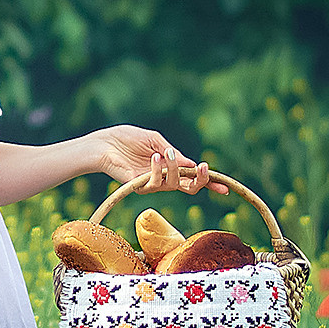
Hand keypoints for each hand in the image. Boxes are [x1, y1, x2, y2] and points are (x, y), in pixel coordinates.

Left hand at [88, 125, 226, 197]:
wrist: (103, 143)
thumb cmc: (127, 139)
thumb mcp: (155, 141)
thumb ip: (173, 152)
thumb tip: (192, 164)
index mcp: (169, 166)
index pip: (193, 178)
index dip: (209, 183)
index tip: (225, 188)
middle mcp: (163, 178)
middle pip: (190, 188)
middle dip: (201, 180)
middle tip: (204, 168)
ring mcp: (152, 184)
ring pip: (175, 184)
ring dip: (175, 168)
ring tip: (164, 153)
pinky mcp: (139, 187)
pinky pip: (156, 182)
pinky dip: (158, 169)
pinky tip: (153, 157)